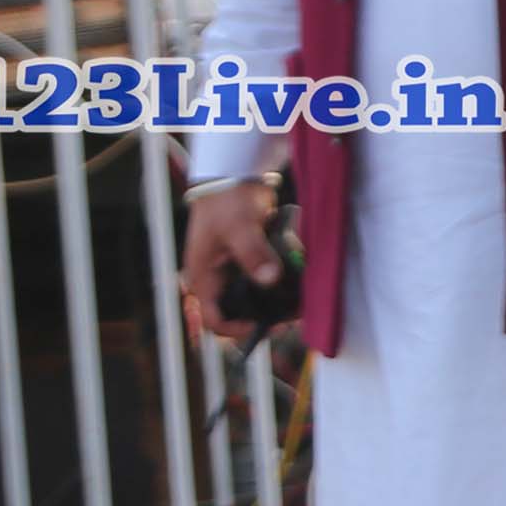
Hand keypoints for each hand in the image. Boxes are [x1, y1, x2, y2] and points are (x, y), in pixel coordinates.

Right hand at [180, 176, 283, 349]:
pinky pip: (266, 279)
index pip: (215, 319)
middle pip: (239, 311)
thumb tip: (270, 279)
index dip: (238, 329)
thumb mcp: (239, 227)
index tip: (266, 324)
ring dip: (277, 298)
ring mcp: (234, 271)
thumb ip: (254, 253)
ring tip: (302, 298)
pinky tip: (300, 278)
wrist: (234, 176)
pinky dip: (282, 280)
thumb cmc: (225, 201)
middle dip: (266, 314)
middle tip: (293, 313)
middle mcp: (218, 280)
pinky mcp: (250, 261)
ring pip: (256, 297)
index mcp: (204, 278)